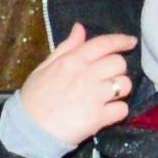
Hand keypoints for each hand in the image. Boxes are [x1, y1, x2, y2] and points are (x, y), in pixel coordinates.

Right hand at [12, 26, 138, 147]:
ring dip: (119, 90)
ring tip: (108, 95)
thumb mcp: (44, 67)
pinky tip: (106, 112)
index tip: (130, 42)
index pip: (104, 44)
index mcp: (72, 61)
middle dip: (117, 69)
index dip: (121, 41)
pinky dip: (117, 111)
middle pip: (119, 63)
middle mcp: (86, 75)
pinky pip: (122, 110)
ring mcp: (93, 97)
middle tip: (107, 77)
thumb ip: (66, 47)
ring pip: (124, 85)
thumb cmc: (34, 98)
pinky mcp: (98, 118)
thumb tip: (80, 28)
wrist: (27, 130)